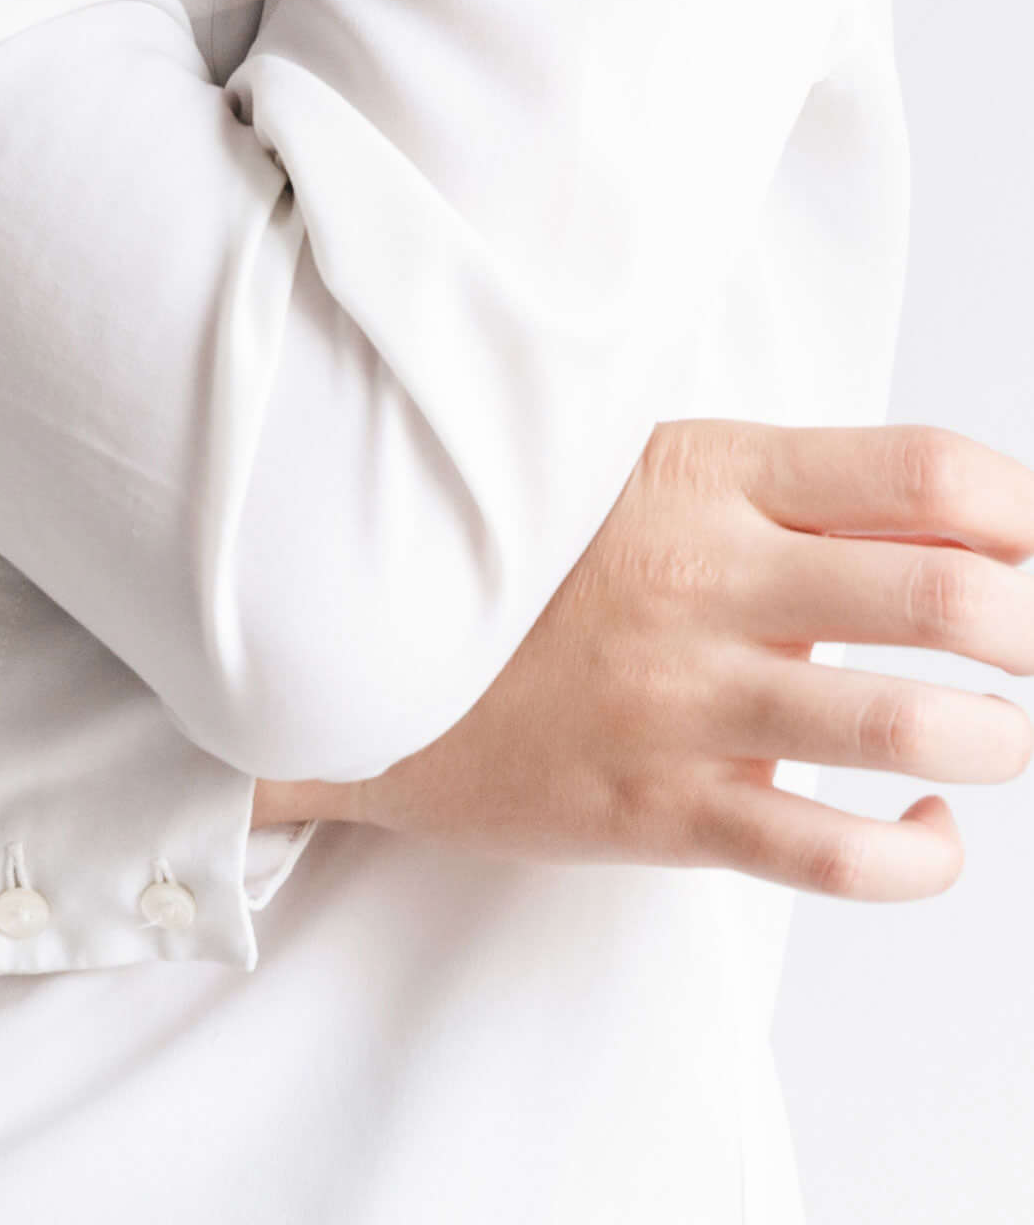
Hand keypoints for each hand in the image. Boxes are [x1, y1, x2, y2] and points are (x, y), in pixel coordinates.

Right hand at [252, 419, 1033, 900]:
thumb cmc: (532, 554)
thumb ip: (783, 492)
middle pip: (944, 597)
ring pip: (907, 726)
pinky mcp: (663, 808)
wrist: (360, 650)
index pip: (919, 475)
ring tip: (996, 737)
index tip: (1033, 541)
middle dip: (1031, 632)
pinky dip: (918, 856)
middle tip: (1031, 644)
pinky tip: (925, 832)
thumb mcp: (641, 469)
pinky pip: (833, 853)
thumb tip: (961, 523)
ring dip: (995, 741)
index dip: (1017, 510)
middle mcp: (707, 576)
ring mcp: (685, 696)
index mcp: (708, 472)